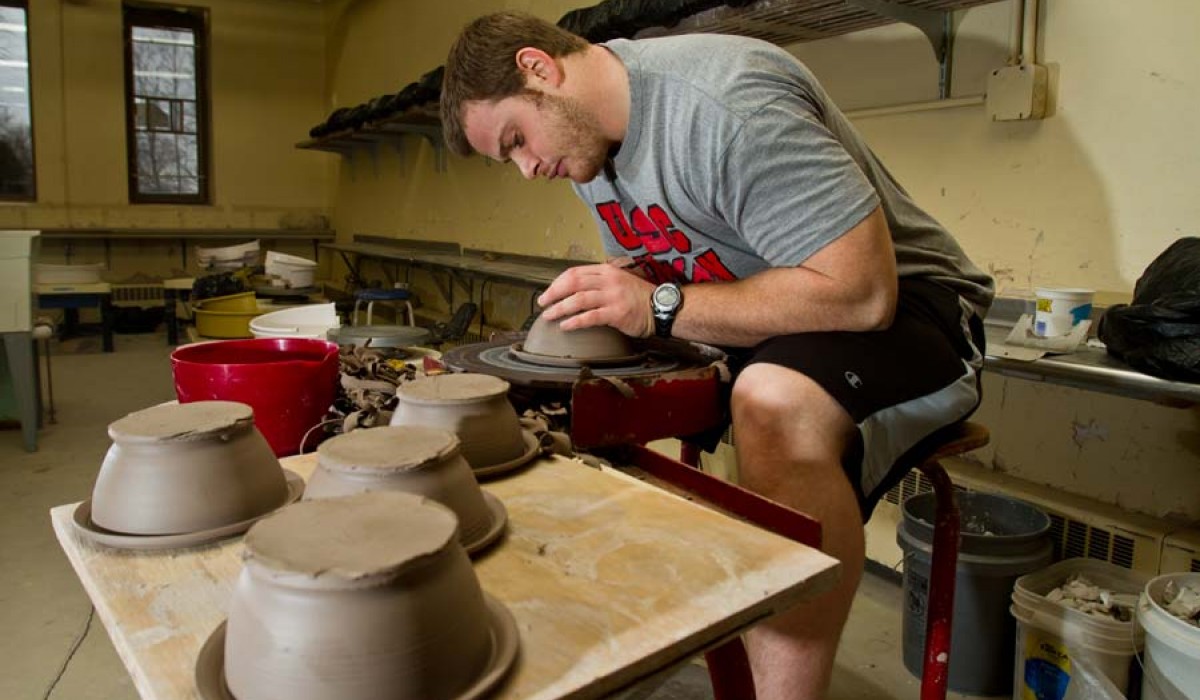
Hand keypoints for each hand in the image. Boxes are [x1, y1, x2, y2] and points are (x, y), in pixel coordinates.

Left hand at [537, 264, 655, 336]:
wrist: (661, 308)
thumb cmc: (639, 297)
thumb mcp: (619, 281)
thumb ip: (600, 282)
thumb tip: (575, 289)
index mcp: (607, 271)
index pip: (575, 272)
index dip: (558, 282)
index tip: (549, 291)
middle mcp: (608, 281)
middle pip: (573, 283)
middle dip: (554, 293)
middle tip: (543, 303)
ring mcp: (613, 296)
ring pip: (579, 300)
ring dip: (560, 308)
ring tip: (548, 316)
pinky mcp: (616, 313)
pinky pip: (590, 317)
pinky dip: (575, 321)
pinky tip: (565, 326)